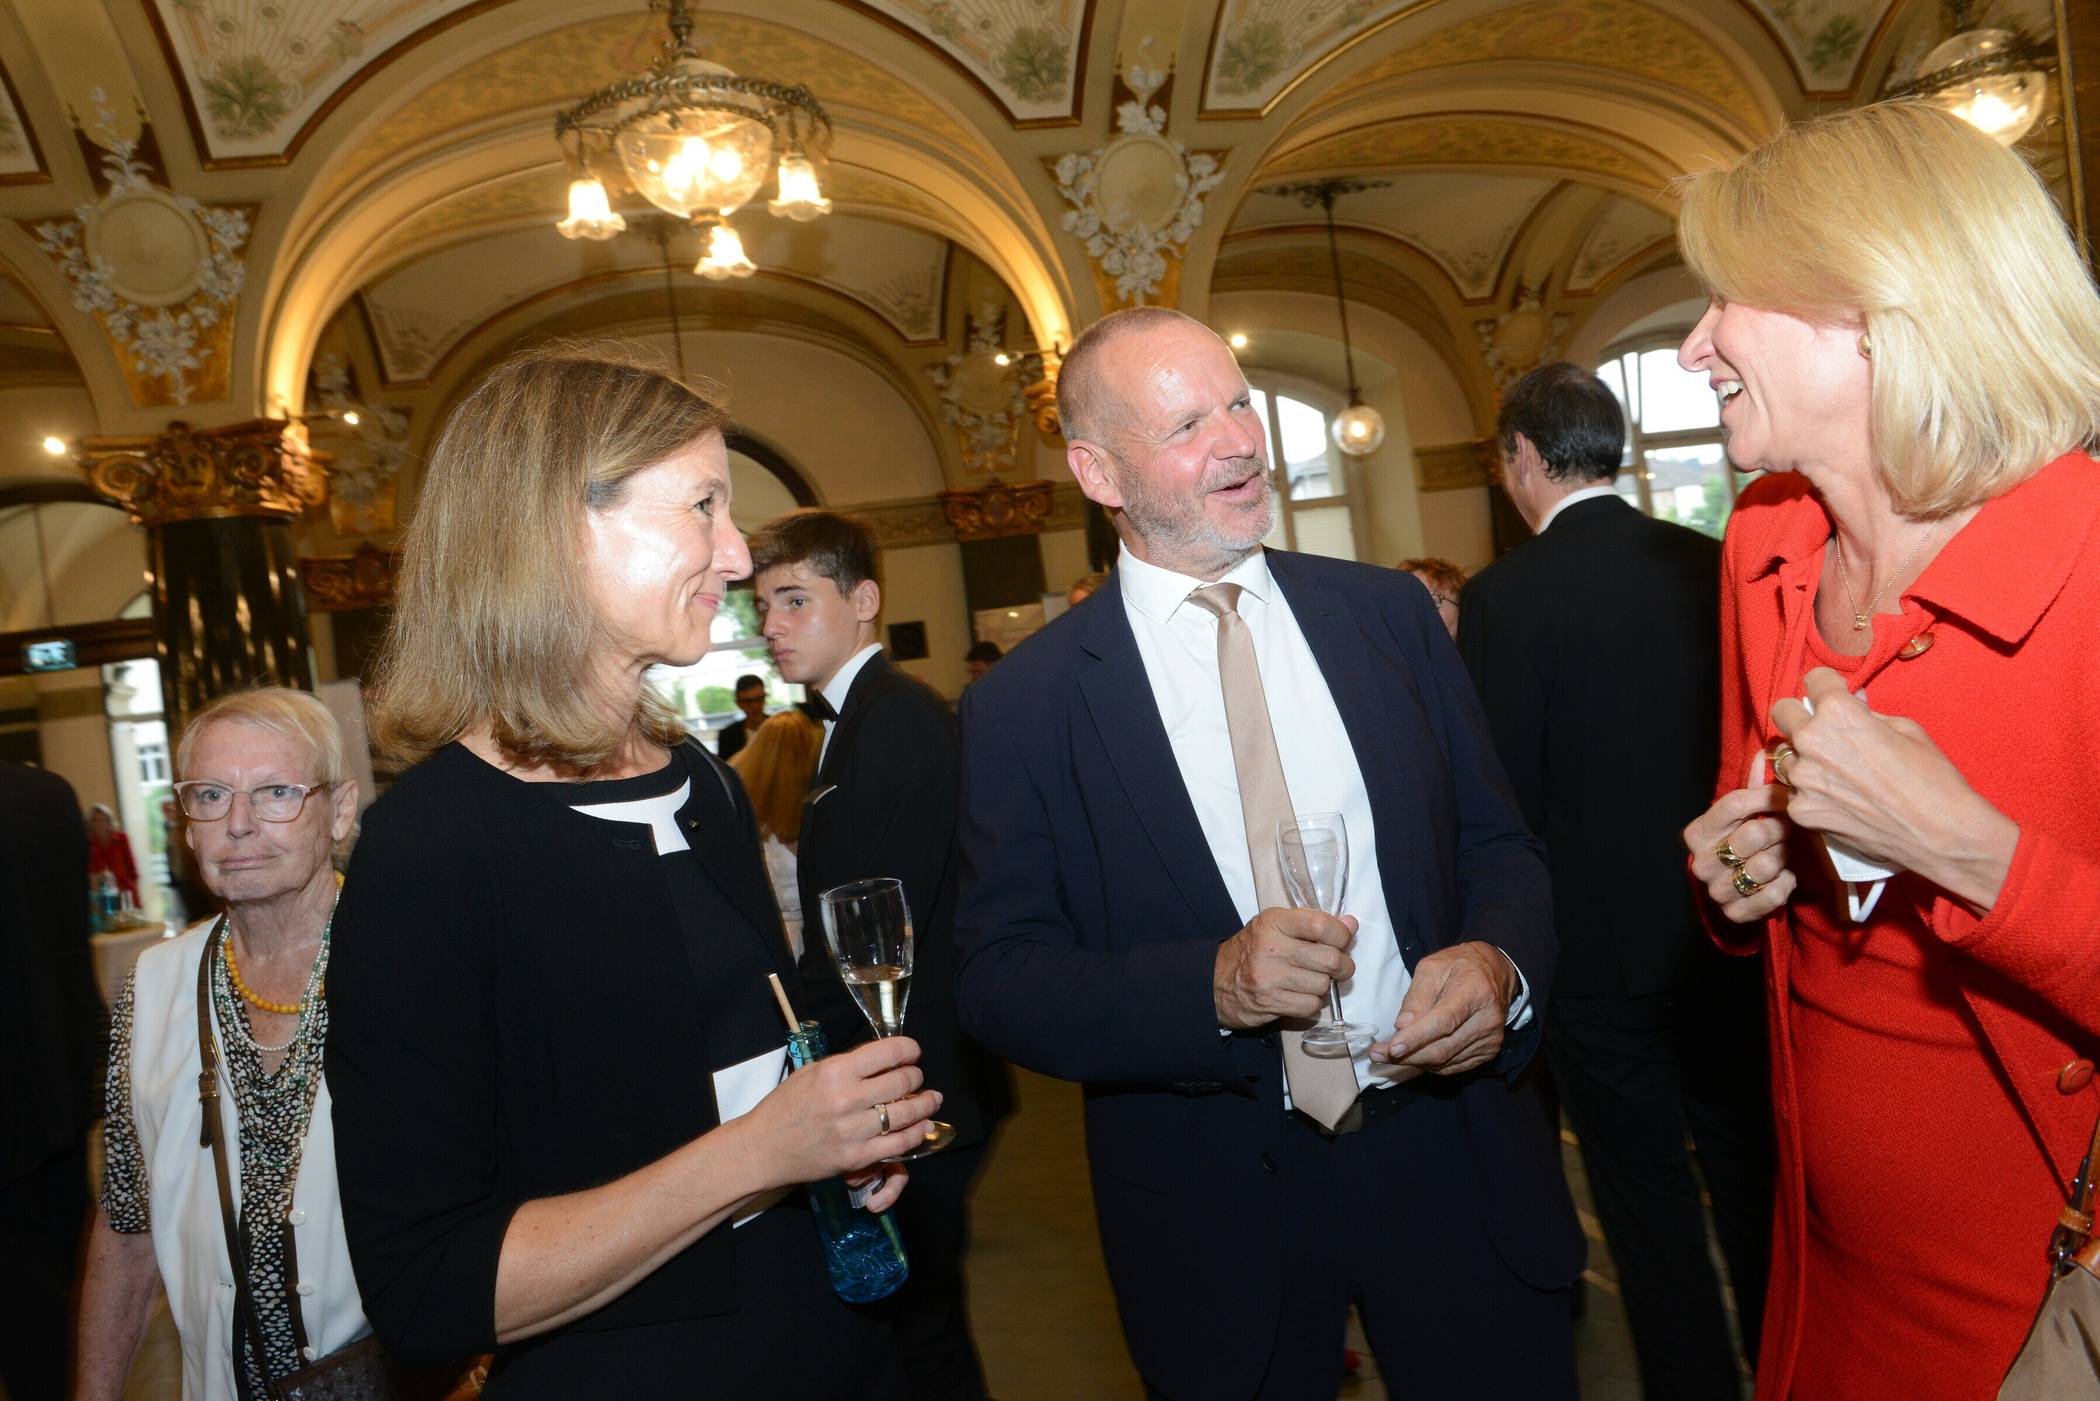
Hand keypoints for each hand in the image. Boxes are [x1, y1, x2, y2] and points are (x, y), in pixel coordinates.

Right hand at [748, 1036, 940, 1204]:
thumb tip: (883, 1057)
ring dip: (926, 1104)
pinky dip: (916, 1133)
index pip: (889, 1052)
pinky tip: (923, 1126)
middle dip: (917, 1076)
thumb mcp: (812, 1072)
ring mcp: (853, 1131)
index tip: (913, 1052)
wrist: (763, 1148)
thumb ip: (848, 1064)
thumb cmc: (785, 1107)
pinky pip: (899, 1144)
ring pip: (906, 1113)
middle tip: (917, 1076)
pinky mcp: (856, 1158)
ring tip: (932, 1099)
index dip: (909, 1049)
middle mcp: (847, 1099)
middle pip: (902, 1080)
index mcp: (835, 1072)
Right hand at [1213, 908, 1357, 1029]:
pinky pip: (1311, 1006)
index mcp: (1274, 922)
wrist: (1215, 981)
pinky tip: (1299, 996)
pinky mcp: (1270, 1003)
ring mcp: (1269, 978)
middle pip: (1329, 959)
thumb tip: (1351, 924)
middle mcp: (1271, 948)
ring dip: (1323, 986)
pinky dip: (1311, 1004)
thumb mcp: (1278, 927)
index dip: (1342, 935)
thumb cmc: (1253, 950)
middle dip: (1343, 966)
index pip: (1321, 925)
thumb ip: (1314, 924)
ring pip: (1322, 985)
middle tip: (1338, 967)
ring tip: (1309, 981)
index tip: (1342, 941)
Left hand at [1370, 941, 1515, 1074]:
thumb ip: (1416, 996)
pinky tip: (1416, 1054)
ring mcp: (1490, 1039)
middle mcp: (1487, 1019)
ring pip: (1445, 1061)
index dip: (1417, 1037)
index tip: (1392, 1048)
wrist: (1495, 973)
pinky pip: (1453, 1066)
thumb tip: (1402, 1027)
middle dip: (1406, 1055)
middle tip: (1377, 1055)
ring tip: (1390, 1054)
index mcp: (1474, 991)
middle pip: (1443, 1048)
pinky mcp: (1489, 1052)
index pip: (1444, 1021)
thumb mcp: (1432, 968)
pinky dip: (1430, 1064)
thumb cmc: (1459, 966)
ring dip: (1414, 1062)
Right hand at [1685, 784, 1795, 923]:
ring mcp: (1716, 890)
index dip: (1765, 797)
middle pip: (1753, 834)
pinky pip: (1772, 896)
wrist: (1735, 889)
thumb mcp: (1744, 815)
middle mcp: (1701, 862)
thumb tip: (1764, 754)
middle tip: (1784, 829)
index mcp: (1698, 832)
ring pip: (1764, 866)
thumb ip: (1753, 788)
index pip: (1734, 804)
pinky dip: (1785, 885)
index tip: (1785, 795)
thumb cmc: (1742, 843)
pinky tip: (1783, 877)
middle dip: (1777, 830)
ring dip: (1782, 858)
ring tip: (1782, 853)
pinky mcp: (1735, 913)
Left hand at [1770, 668, 2016, 910]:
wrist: (1941, 834)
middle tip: (1822, 730)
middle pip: (1783, 713)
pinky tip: (1837, 800)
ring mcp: (1802, 779)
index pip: (1813, 680)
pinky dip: (1808, 794)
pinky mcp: (1800, 811)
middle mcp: (1811, 740)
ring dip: (1803, 758)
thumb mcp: (1906, 729)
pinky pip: (1792, 793)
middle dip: (1800, 716)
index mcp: (1838, 712)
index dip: (1826, 686)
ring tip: (1835, 773)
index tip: (1831, 694)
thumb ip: (1868, 713)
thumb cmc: (1932, 778)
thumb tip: (1853, 700)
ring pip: (1785, 756)